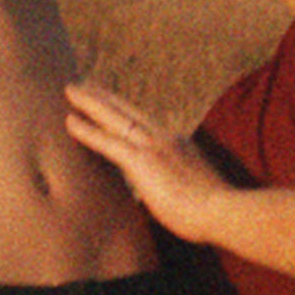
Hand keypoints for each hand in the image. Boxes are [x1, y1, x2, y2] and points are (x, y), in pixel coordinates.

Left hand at [64, 81, 231, 249]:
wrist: (225, 211)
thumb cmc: (216, 211)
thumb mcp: (196, 190)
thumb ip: (180, 185)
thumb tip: (171, 196)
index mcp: (178, 143)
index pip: (144, 122)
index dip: (125, 110)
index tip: (111, 101)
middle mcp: (164, 138)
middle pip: (127, 110)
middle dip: (104, 96)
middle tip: (84, 84)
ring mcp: (153, 147)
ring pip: (115, 117)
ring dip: (90, 102)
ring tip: (70, 90)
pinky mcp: (143, 161)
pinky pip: (108, 142)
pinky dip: (87, 131)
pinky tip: (69, 122)